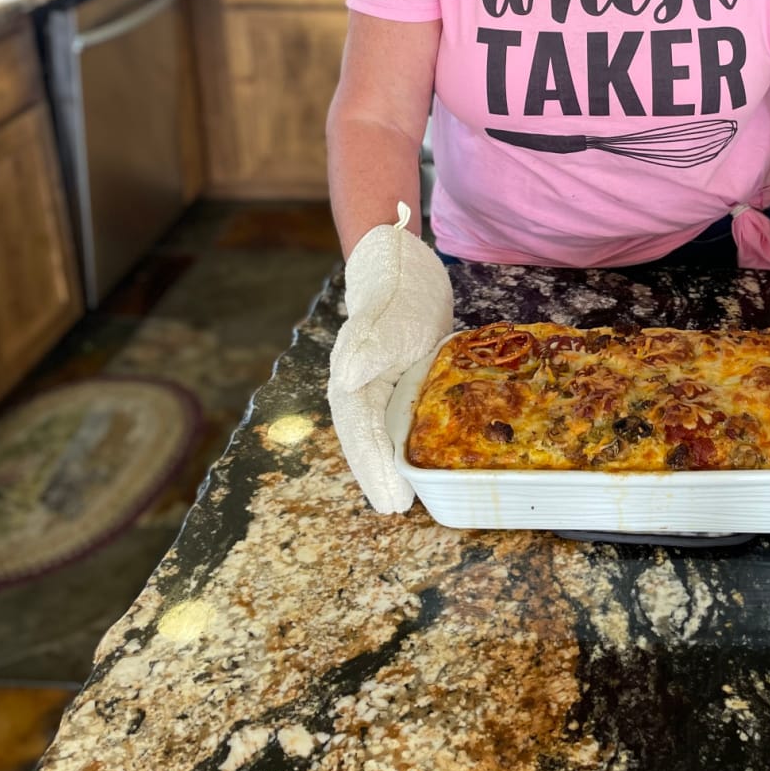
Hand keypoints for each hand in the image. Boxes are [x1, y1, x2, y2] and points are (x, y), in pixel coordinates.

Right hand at [327, 208, 453, 512]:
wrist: (399, 260)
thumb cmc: (394, 287)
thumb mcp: (387, 317)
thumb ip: (368, 346)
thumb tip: (347, 381)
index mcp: (352, 380)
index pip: (361, 435)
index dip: (374, 471)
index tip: (391, 502)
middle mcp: (361, 389)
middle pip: (368, 442)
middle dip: (380, 477)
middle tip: (400, 509)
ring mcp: (379, 385)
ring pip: (382, 433)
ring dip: (392, 464)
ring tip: (408, 496)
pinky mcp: (398, 378)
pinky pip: (400, 417)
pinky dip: (407, 440)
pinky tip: (422, 456)